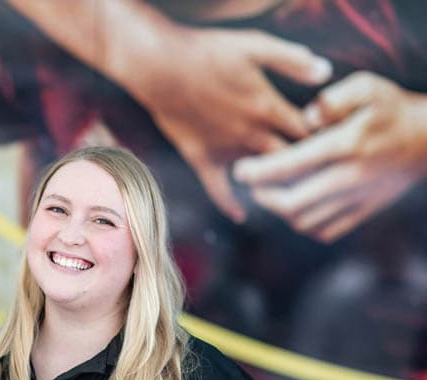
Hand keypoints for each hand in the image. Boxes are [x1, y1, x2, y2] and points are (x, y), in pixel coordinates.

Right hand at [123, 25, 331, 221]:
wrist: (161, 68)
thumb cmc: (207, 52)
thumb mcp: (255, 45)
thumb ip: (292, 59)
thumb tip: (327, 72)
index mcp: (268, 107)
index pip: (310, 132)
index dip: (328, 137)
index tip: (336, 141)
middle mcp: (251, 134)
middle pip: (291, 161)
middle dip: (310, 170)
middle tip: (322, 175)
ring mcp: (226, 150)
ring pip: (261, 178)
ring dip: (278, 187)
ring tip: (294, 194)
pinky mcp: (202, 158)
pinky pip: (217, 190)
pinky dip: (229, 204)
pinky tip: (240, 216)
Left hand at [233, 72, 426, 241]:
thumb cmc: (390, 108)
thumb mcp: (367, 87)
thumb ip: (332, 98)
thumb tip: (305, 117)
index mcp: (346, 145)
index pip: (291, 166)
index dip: (258, 172)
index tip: (240, 170)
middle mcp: (350, 177)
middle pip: (291, 203)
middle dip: (263, 196)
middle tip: (251, 183)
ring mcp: (357, 199)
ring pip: (304, 221)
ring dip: (280, 211)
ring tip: (270, 192)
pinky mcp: (363, 211)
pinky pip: (324, 231)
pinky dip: (303, 223)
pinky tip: (296, 206)